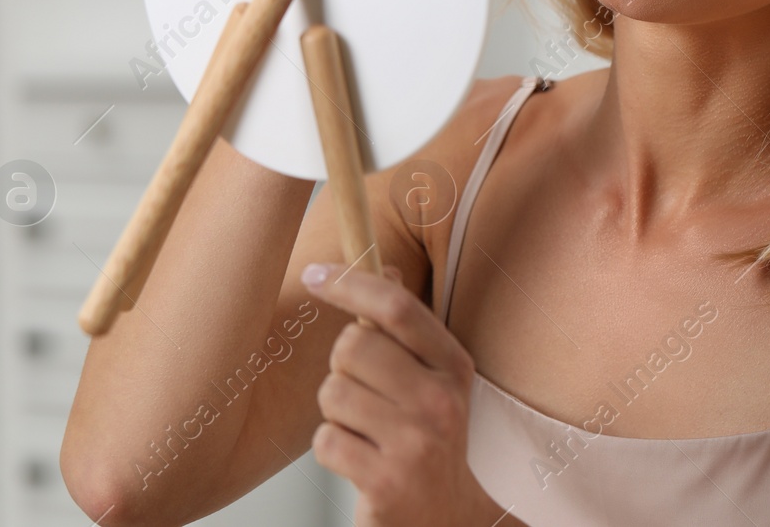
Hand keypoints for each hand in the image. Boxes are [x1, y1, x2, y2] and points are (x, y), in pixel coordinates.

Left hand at [300, 261, 506, 526]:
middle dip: (341, 367)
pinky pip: (325, 441)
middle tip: (361, 391)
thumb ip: (407, 329)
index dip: (351, 284)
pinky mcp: (386, 481)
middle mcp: (441, 401)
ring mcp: (416, 443)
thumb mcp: (433, 380)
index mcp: (454, 366)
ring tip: (364, 430)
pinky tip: (359, 460)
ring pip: (333, 394)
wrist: (446, 519)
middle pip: (352, 347)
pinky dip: (332, 449)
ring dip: (336, 412)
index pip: (397, 309)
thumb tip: (383, 267)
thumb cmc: (428, 440)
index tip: (315, 274)